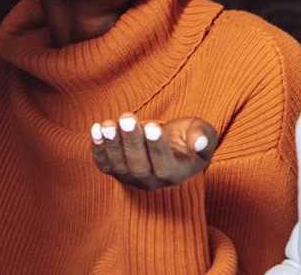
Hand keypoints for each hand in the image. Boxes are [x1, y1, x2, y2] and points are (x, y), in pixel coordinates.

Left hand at [90, 113, 217, 190]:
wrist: (168, 142)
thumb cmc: (187, 136)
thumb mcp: (202, 132)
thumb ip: (204, 137)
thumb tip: (200, 142)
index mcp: (176, 175)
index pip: (164, 166)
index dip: (157, 148)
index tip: (153, 126)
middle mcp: (152, 182)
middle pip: (139, 167)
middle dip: (132, 142)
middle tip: (128, 117)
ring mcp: (131, 178)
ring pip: (119, 166)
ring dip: (112, 144)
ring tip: (109, 123)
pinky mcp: (115, 171)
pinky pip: (104, 164)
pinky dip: (97, 148)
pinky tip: (97, 128)